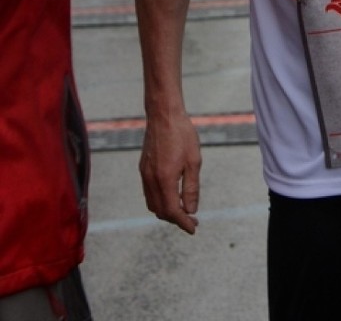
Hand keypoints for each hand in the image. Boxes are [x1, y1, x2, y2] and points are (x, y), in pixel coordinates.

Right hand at [139, 111, 202, 234]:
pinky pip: (149, 193)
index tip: (193, 228)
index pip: (172, 211)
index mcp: (165, 179)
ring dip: (166, 211)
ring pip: (152, 204)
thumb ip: (192, 188)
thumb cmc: (182, 135)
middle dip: (176, 219)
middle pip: (160, 211)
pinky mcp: (143, 168)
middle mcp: (151, 180)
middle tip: (192, 220)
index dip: (183, 223)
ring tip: (183, 210)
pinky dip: (159, 201)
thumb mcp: (193, 161)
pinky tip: (171, 196)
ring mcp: (145, 174)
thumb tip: (191, 210)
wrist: (164, 115)